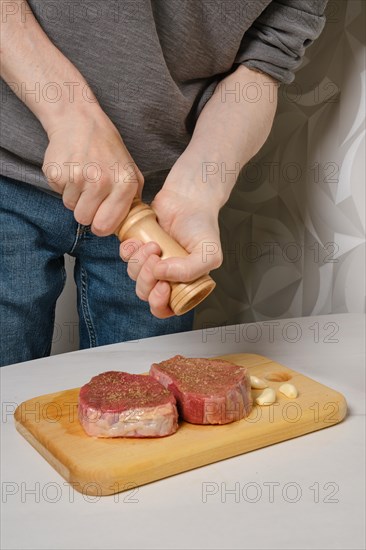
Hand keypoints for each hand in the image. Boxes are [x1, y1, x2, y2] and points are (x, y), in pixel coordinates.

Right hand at [42, 106, 143, 235]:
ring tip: (81, 176)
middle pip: (84, 219)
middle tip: (89, 195)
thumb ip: (133, 198)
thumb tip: (131, 223)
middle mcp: (102, 182)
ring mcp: (78, 177)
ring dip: (74, 196)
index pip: (106, 226)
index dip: (100, 225)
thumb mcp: (130, 170)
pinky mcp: (57, 173)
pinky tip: (71, 169)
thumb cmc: (107, 148)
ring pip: (70, 207)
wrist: (79, 121)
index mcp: (124, 184)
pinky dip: (63, 185)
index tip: (99, 218)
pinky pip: (58, 193)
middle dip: (85, 212)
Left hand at [119, 186, 222, 317]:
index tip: (162, 285)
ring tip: (153, 245)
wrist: (189, 197)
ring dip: (139, 262)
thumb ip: (190, 270)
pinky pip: (125, 258)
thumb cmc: (202, 224)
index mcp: (184, 285)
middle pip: (146, 294)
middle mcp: (167, 277)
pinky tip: (139, 241)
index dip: (159, 302)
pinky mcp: (138, 248)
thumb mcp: (208, 253)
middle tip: (157, 259)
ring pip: (134, 277)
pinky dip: (129, 251)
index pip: (165, 309)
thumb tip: (160, 275)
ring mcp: (151, 263)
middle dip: (147, 279)